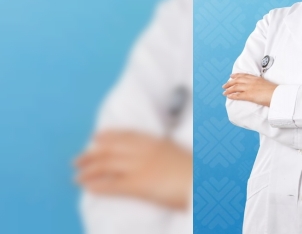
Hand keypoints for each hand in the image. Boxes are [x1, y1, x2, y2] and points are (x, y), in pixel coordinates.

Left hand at [74, 131, 191, 209]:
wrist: (203, 182)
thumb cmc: (197, 172)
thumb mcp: (180, 156)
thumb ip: (166, 154)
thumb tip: (158, 159)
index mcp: (157, 143)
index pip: (127, 135)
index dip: (110, 136)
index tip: (97, 136)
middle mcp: (145, 152)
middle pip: (112, 150)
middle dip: (92, 154)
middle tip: (78, 159)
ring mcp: (140, 167)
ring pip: (107, 166)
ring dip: (89, 170)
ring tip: (77, 176)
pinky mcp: (138, 185)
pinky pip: (112, 185)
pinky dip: (98, 186)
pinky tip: (88, 188)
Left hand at [223, 73, 277, 106]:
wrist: (278, 95)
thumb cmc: (275, 91)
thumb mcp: (267, 84)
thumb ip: (262, 85)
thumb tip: (260, 88)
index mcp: (257, 78)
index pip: (244, 75)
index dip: (237, 75)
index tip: (232, 76)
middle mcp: (252, 82)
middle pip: (237, 80)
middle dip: (230, 82)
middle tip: (225, 85)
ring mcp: (250, 88)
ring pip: (236, 87)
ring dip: (229, 89)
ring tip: (224, 92)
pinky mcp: (249, 95)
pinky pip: (238, 95)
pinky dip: (232, 96)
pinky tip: (228, 96)